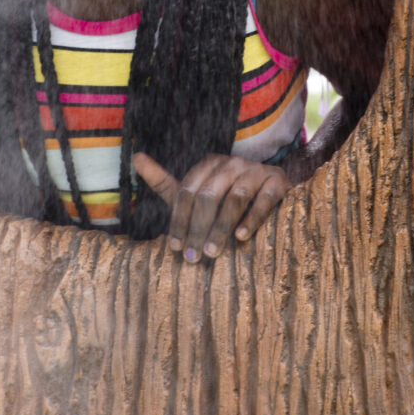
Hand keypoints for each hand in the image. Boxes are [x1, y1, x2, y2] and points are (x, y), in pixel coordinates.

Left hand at [131, 152, 288, 262]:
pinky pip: (264, 199)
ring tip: (213, 252)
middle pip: (208, 195)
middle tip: (193, 257)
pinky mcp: (278, 182)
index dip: (179, 221)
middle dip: (198, 229)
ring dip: (222, 227)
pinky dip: (252, 218)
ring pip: (235, 198)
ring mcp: (256, 170)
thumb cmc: (224, 202)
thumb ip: (164, 180)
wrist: (270, 200)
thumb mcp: (193, 193)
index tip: (174, 248)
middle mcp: (232, 163)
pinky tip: (241, 237)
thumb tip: (135, 157)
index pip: (187, 191)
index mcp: (209, 164)